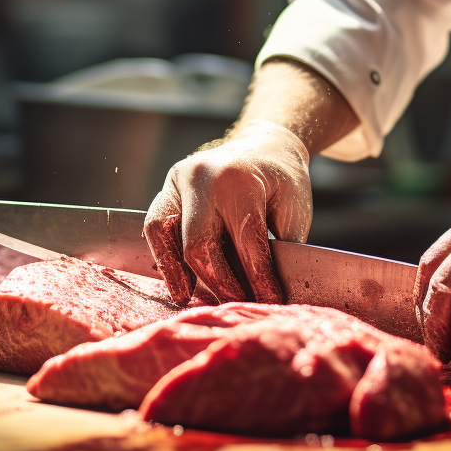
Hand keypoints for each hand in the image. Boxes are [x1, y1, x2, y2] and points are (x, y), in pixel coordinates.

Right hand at [143, 120, 312, 304]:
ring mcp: (178, 179)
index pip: (244, 242)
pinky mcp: (167, 187)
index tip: (269, 301)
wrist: (265, 145)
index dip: (257, 279)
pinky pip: (156, 226)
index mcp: (239, 179)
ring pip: (164, 234)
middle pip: (198, 245)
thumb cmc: (282, 179)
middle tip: (234, 304)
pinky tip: (178, 277)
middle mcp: (202, 176)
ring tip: (188, 298)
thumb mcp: (294, 209)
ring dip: (176, 272)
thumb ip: (281, 249)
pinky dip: (164, 254)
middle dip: (218, 283)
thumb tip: (265, 293)